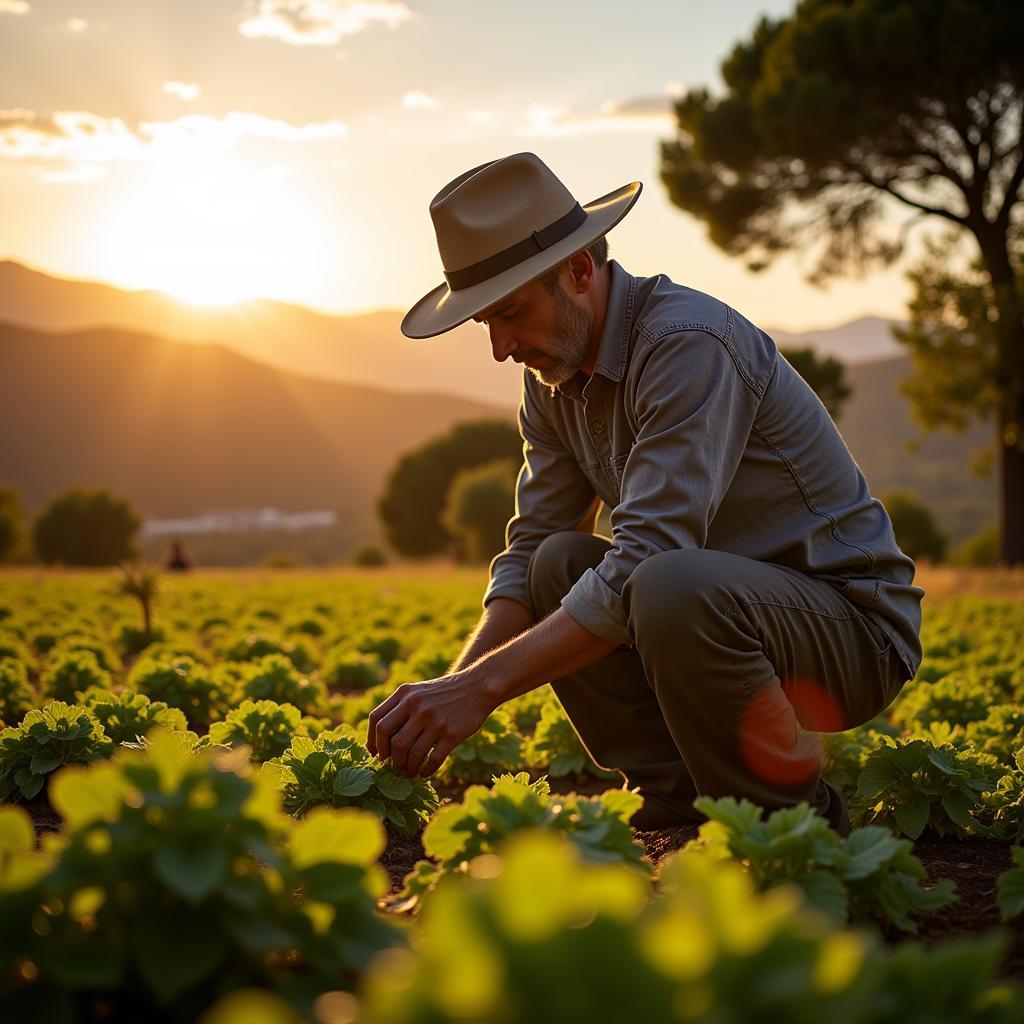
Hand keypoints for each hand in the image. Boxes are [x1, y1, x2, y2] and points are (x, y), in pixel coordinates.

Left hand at [365, 671, 496, 777]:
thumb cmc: (443, 693)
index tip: (375, 754)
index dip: (372, 740)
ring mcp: (435, 720)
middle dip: (388, 758)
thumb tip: (378, 742)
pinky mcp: (451, 733)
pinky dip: (426, 770)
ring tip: (409, 772)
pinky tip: (424, 772)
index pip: (376, 719)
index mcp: (405, 694)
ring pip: (411, 753)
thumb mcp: (418, 691)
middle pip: (391, 740)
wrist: (477, 686)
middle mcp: (417, 706)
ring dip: (406, 768)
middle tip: (392, 766)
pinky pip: (433, 759)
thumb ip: (398, 708)